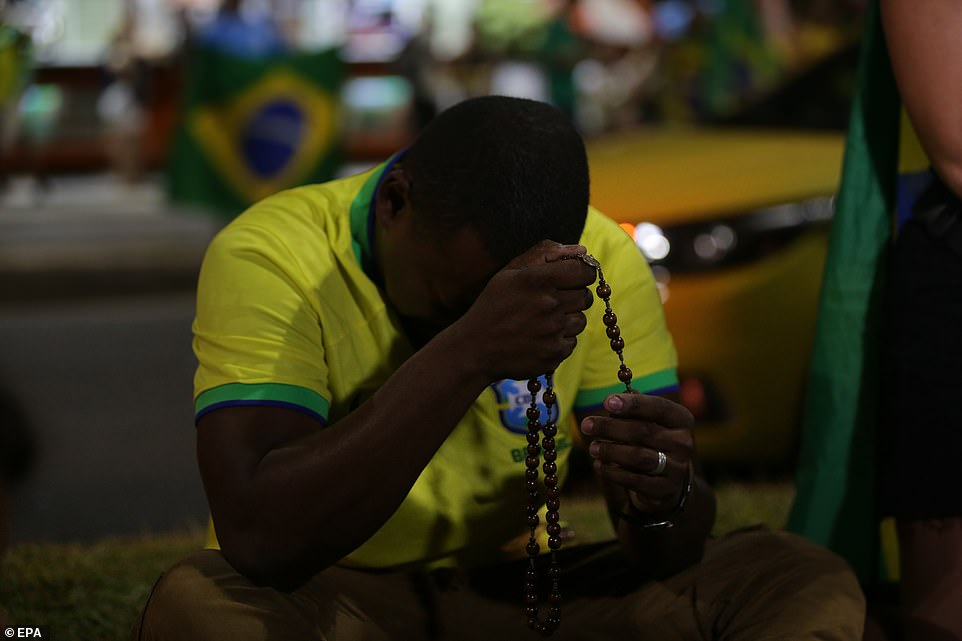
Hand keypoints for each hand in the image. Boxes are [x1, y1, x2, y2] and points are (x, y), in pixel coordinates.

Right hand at [451, 240, 596, 381]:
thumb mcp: (510, 272)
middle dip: (573, 296)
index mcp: (538, 279)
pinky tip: (540, 337)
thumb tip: (581, 250)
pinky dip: (560, 340)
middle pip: (586, 296)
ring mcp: (553, 331)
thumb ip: (545, 254)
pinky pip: (571, 341)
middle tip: (551, 301)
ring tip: (542, 321)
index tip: (571, 278)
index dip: (581, 273)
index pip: (586, 271)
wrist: (475, 348)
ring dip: (567, 319)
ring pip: (581, 320)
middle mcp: (549, 304)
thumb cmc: (493, 305)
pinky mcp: (554, 353)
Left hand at [581, 392, 694, 513]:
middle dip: (610, 428)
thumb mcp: (647, 421)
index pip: (658, 407)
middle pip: (643, 432)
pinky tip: (599, 465)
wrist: (666, 478)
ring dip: (611, 451)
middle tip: (587, 426)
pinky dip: (613, 472)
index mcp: (681, 419)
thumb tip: (613, 400)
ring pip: (638, 457)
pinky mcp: (664, 488)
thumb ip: (633, 409)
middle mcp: (683, 442)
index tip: (606, 402)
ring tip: (592, 448)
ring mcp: (677, 467)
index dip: (632, 404)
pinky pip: (635, 480)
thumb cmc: (650, 440)